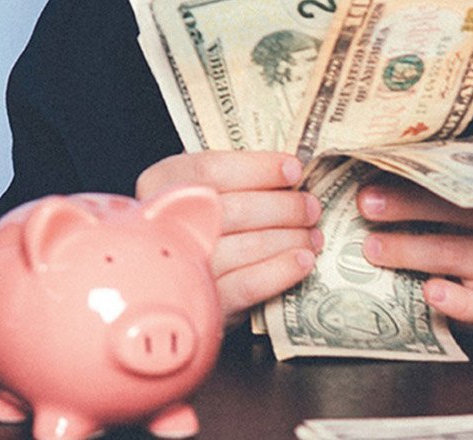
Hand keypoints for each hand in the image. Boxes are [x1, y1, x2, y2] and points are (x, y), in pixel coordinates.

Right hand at [137, 151, 321, 325]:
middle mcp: (164, 225)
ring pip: (245, 247)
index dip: (258, 168)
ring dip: (289, 238)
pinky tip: (303, 260)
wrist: (174, 284)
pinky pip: (249, 285)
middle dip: (282, 206)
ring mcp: (184, 267)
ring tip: (312, 234)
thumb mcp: (201, 192)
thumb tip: (290, 170)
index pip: (209, 170)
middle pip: (233, 209)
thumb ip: (233, 179)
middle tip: (310, 206)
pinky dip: (281, 270)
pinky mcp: (205, 303)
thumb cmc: (198, 224)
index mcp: (161, 184)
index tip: (294, 169)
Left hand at [358, 181, 472, 334]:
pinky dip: (454, 300)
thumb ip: (429, 195)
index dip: (416, 172)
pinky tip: (431, 293)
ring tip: (373, 248)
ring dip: (410, 250)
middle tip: (366, 204)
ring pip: (456, 254)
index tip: (376, 170)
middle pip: (456, 210)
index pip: (459, 176)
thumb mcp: (465, 214)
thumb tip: (369, 181)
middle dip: (406, 205)